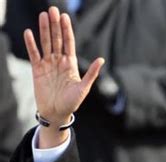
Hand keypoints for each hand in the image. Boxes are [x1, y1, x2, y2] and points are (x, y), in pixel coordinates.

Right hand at [23, 7, 103, 145]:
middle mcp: (59, 62)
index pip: (69, 43)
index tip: (65, 17)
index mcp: (71, 64)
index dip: (67, 30)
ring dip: (44, 30)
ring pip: (46, 43)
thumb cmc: (72, 103)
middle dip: (55, 25)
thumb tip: (101, 59)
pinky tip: (29, 33)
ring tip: (43, 16)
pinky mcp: (37, 70)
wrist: (56, 114)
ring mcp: (48, 65)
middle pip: (57, 39)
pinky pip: (34, 54)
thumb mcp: (84, 88)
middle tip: (53, 10)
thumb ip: (91, 73)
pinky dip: (31, 44)